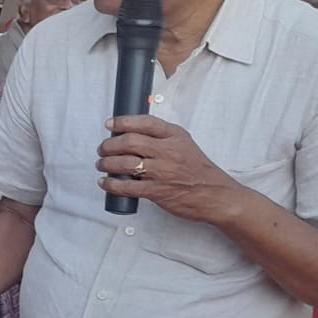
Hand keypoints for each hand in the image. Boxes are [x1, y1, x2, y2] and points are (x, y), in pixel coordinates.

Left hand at [97, 115, 244, 223]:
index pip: (145, 122)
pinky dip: (111, 184)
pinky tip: (105, 182)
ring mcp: (163, 172)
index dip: (123, 122)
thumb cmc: (198, 171)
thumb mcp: (185, 145)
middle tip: (102, 148)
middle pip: (129, 142)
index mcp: (175, 136)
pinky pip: (127, 186)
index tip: (109, 124)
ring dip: (106, 163)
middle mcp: (169, 151)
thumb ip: (162, 138)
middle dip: (109, 145)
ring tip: (101, 164)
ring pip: (124, 163)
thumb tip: (131, 133)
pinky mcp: (157, 191)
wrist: (216, 195)